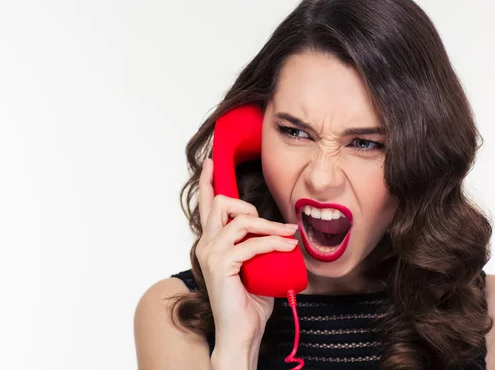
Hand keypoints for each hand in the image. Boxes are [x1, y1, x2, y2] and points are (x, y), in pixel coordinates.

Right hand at [195, 158, 298, 352]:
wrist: (242, 332)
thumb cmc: (250, 301)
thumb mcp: (256, 265)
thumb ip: (259, 245)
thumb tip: (282, 231)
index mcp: (212, 242)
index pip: (207, 205)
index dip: (209, 181)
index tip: (212, 162)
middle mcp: (207, 244)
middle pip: (222, 203)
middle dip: (251, 207)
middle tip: (274, 227)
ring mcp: (211, 254)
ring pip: (240, 220)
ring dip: (269, 227)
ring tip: (287, 237)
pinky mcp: (221, 265)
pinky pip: (251, 243)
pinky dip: (274, 243)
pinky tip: (286, 248)